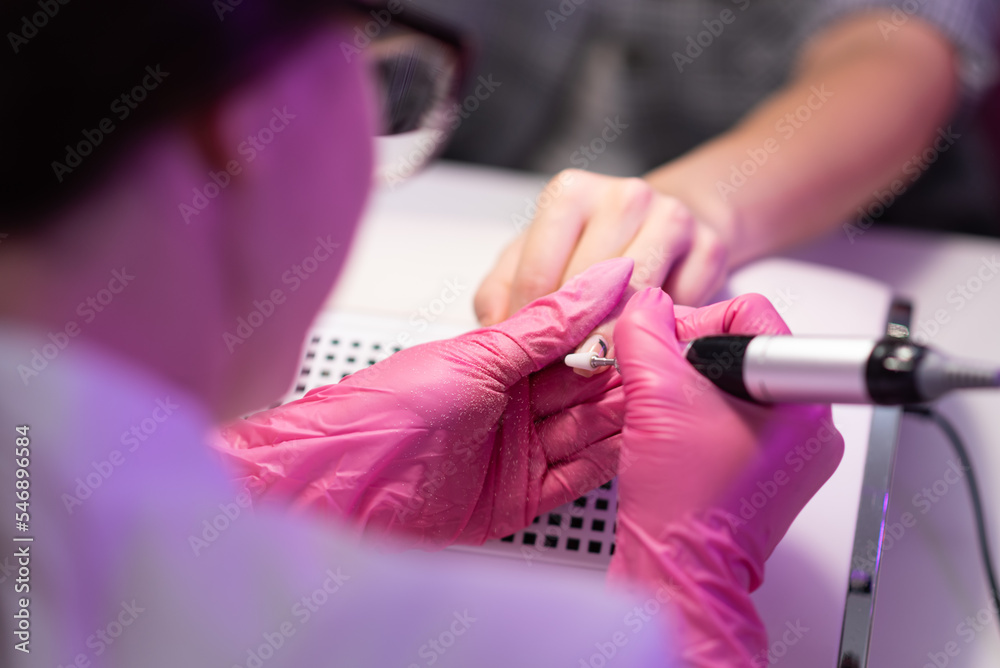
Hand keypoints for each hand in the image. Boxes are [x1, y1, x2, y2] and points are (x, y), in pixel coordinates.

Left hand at [215, 259, 633, 548]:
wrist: (344, 486)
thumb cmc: (388, 411)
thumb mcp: (479, 356)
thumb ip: (550, 322)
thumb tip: (605, 277)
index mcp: (497, 362)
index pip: (573, 345)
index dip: (617, 335)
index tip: (661, 324)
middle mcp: (510, 406)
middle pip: (585, 391)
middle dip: (627, 380)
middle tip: (677, 368)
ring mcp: (516, 453)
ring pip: (587, 433)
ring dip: (624, 419)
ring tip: (669, 404)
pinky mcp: (519, 498)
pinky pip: (576, 477)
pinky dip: (606, 463)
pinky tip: (637, 447)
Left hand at [474, 170, 730, 368]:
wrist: (661, 223)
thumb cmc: (586, 246)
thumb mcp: (530, 258)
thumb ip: (502, 292)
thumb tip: (494, 335)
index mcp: (570, 193)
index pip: (540, 273)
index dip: (529, 328)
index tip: (521, 367)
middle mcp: (624, 196)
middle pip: (592, 286)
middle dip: (571, 339)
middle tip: (556, 381)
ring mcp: (673, 218)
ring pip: (638, 298)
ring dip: (615, 342)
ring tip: (593, 373)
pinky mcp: (712, 247)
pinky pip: (682, 306)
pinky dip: (660, 334)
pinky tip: (639, 351)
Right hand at [608, 289, 843, 666]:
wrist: (680, 566)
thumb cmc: (683, 502)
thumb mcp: (654, 395)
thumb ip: (645, 331)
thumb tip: (646, 303)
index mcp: (800, 399)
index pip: (751, 315)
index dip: (697, 323)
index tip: (668, 349)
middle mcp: (810, 425)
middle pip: (745, 351)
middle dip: (693, 360)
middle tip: (661, 384)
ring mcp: (795, 454)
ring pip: (739, 387)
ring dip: (695, 390)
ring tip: (668, 417)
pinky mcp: (774, 473)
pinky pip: (740, 421)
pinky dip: (704, 419)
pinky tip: (678, 438)